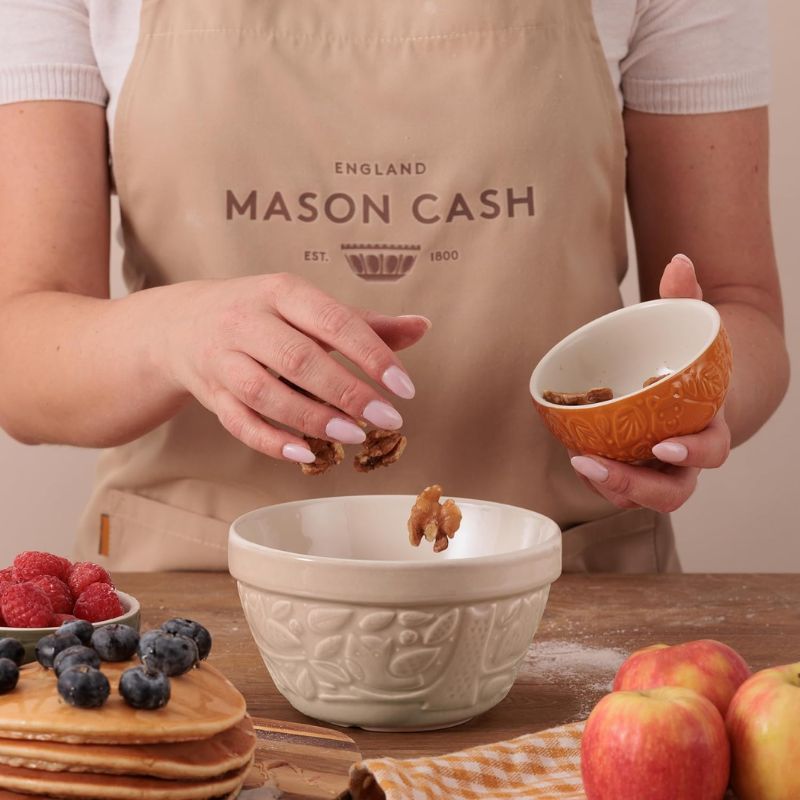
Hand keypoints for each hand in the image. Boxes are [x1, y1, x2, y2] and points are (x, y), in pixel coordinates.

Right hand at [157, 273, 428, 463]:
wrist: (182, 324)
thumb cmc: (262, 315)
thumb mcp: (307, 307)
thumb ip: (363, 323)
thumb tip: (423, 326)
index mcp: (280, 292)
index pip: (332, 321)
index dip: (371, 354)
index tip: (405, 386)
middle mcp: (246, 321)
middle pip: (297, 358)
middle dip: (347, 391)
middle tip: (388, 418)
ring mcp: (223, 359)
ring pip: (265, 392)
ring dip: (312, 418)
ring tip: (355, 436)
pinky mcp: (211, 394)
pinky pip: (239, 423)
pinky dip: (272, 441)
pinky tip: (307, 453)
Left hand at [569, 254, 731, 512]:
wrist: (694, 390)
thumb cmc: (690, 360)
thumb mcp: (690, 328)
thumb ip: (684, 297)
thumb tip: (678, 258)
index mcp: (710, 425)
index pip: (711, 449)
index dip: (693, 453)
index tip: (665, 447)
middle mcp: (687, 459)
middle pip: (673, 492)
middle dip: (636, 485)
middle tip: (596, 465)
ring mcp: (660, 473)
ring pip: (641, 498)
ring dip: (610, 487)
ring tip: (579, 463)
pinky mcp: (636, 473)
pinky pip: (619, 489)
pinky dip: (599, 481)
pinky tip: (577, 458)